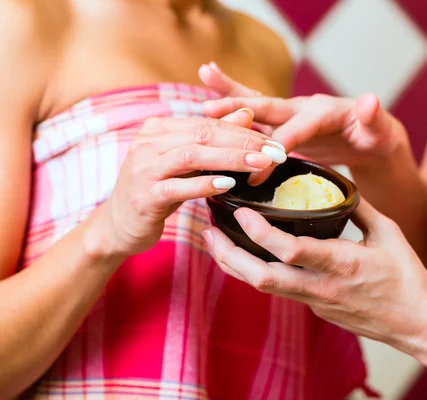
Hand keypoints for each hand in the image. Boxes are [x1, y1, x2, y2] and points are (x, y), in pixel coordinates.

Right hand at [97, 110, 286, 256]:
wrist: (118, 227)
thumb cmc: (157, 192)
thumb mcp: (186, 164)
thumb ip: (213, 140)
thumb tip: (247, 113)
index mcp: (158, 129)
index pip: (208, 123)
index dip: (244, 131)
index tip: (275, 142)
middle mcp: (148, 143)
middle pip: (203, 134)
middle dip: (243, 142)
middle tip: (275, 152)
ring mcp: (143, 168)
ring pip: (192, 155)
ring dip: (230, 159)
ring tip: (260, 165)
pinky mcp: (143, 196)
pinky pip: (177, 187)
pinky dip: (204, 184)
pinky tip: (228, 186)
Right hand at [198, 62, 408, 181]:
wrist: (370, 136)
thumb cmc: (375, 136)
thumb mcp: (380, 131)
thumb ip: (374, 118)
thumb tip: (370, 101)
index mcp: (323, 112)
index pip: (296, 130)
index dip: (278, 146)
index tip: (260, 168)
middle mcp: (302, 108)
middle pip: (268, 107)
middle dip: (239, 109)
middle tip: (209, 109)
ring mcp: (291, 114)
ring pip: (256, 105)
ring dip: (229, 96)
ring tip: (204, 74)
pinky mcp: (283, 124)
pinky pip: (255, 116)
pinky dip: (233, 108)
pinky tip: (211, 99)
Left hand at [201, 199, 426, 351]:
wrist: (416, 323)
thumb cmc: (406, 277)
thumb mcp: (388, 232)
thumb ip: (359, 206)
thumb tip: (336, 182)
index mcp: (342, 263)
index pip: (291, 251)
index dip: (260, 232)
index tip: (241, 211)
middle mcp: (322, 287)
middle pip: (261, 277)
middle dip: (228, 255)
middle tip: (207, 231)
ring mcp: (316, 302)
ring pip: (263, 287)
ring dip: (234, 265)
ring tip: (215, 242)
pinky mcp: (315, 310)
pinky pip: (278, 290)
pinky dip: (255, 272)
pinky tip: (246, 256)